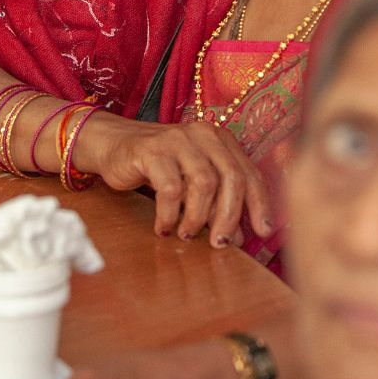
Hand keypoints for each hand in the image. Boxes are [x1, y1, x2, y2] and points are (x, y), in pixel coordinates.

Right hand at [77, 113, 274, 247]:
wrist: (114, 145)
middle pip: (230, 178)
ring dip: (197, 217)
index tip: (264, 233)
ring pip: (203, 183)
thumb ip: (216, 205)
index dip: (260, 205)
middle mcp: (203, 135)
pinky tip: (164, 227)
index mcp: (220, 140)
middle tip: (219, 243)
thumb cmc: (160, 168)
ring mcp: (177, 140)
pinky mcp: (151, 151)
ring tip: (186, 235)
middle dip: (229, 216)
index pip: (249, 173)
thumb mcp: (192, 183)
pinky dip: (170, 214)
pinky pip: (170, 188)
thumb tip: (237, 238)